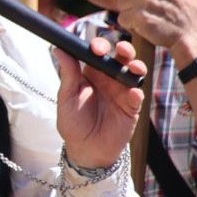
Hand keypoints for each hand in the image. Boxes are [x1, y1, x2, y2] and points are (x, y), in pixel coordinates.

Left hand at [54, 36, 144, 167]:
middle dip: (125, 49)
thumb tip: (59, 49)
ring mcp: (122, 92)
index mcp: (91, 74)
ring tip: (134, 67)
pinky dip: (137, 93)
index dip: (100, 46)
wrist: (86, 150)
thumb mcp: (66, 98)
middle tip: (122, 50)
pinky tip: (133, 93)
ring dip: (137, 66)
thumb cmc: (73, 123)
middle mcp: (109, 79)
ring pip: (134, 73)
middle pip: (121, 57)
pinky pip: (137, 96)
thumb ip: (67, 74)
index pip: (98, 53)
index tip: (97, 48)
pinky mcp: (131, 108)